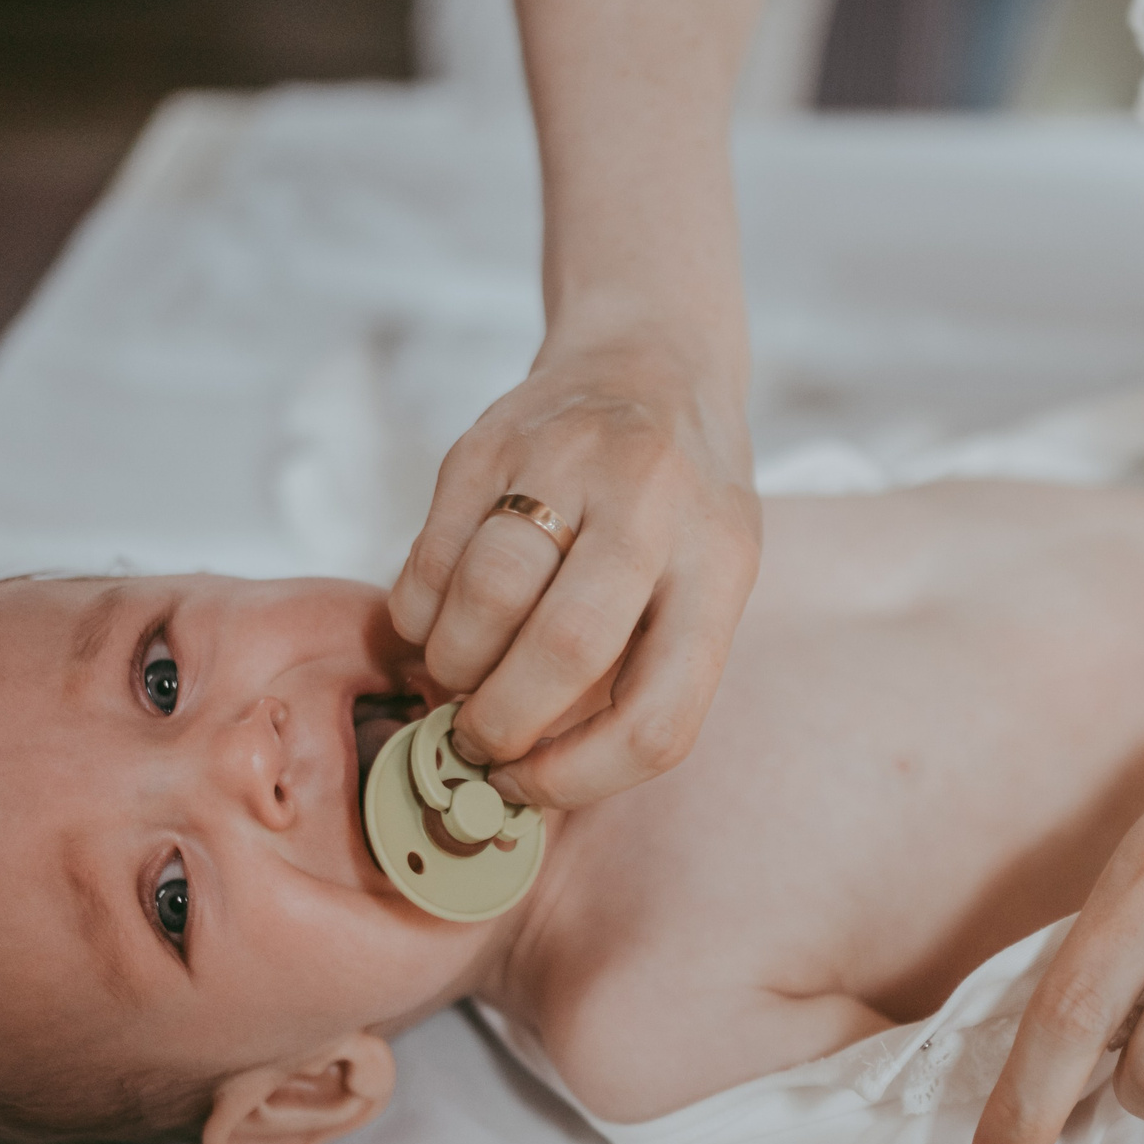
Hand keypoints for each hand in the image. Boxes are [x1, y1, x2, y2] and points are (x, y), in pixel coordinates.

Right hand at [387, 336, 759, 808]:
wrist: (649, 356)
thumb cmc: (680, 504)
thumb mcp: (708, 576)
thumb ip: (643, 667)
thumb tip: (531, 777)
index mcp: (722, 564)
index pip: (659, 715)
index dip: (581, 779)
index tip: (530, 787)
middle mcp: (652, 505)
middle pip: (564, 651)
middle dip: (503, 725)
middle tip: (479, 741)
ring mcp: (566, 462)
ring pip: (484, 598)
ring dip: (456, 667)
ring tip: (461, 674)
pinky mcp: (486, 440)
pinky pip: (430, 557)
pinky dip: (421, 613)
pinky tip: (441, 618)